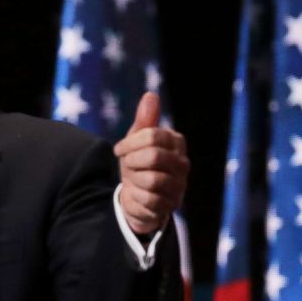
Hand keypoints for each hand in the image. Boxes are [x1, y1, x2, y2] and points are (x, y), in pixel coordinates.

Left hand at [113, 92, 188, 234]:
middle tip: (128, 165)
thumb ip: (144, 120)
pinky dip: (136, 196)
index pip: (152, 135)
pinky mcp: (171, 205)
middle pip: (153, 156)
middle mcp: (183, 163)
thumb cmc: (138, 164)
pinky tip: (137, 194)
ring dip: (134, 179)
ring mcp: (180, 185)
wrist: (137, 198)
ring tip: (134, 179)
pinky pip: (150, 198)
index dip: (129, 143)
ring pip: (152, 179)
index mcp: (176, 142)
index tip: (118, 150)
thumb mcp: (136, 141)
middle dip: (132, 161)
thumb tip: (151, 95)